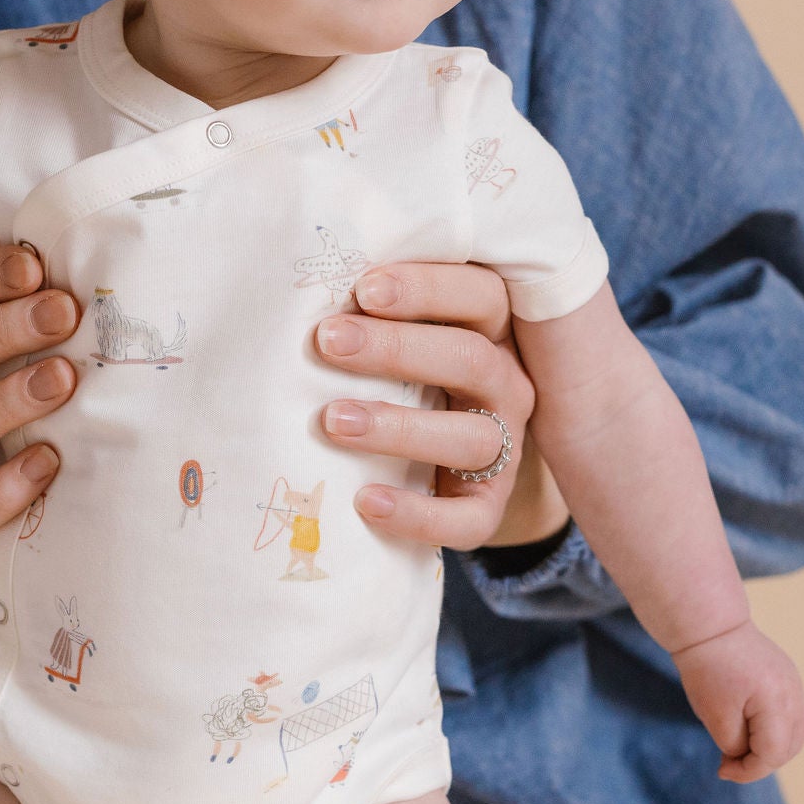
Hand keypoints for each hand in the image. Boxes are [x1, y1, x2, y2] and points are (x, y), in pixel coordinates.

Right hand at [0, 245, 79, 549]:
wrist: (42, 458)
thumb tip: (118, 239)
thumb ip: (59, 290)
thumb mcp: (51, 323)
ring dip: (1, 403)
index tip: (36, 266)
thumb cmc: (55, 365)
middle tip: (63, 314)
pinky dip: (1, 490)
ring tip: (62, 382)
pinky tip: (49, 460)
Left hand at [315, 262, 567, 551]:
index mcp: (490, 330)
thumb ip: (374, 311)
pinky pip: (467, 519)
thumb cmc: (398, 377)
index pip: (480, 294)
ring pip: (471, 437)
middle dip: (396, 348)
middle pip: (469, 358)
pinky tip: (366, 501)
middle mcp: (506, 384)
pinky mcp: (488, 507)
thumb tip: (297, 283)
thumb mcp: (399, 336)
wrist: (436, 469)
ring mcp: (505, 448)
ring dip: (399, 427)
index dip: (426, 289)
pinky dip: (417, 513)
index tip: (364, 289)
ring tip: (334, 420)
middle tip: (328, 340)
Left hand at [670, 621, 803, 781]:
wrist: (710, 627)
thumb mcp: (716, 716)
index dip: (749, 771)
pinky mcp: (787, 677)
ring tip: (736, 747)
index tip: (722, 771)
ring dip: (768, 748)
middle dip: (761, 762)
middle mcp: (793, 695)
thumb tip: (747, 759)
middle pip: (790, 747)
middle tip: (729, 762)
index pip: (774, 754)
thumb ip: (736, 745)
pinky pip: (788, 714)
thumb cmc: (707, 670)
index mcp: (777, 703)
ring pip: (793, 733)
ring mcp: (794, 684)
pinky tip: (745, 727)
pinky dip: (771, 729)